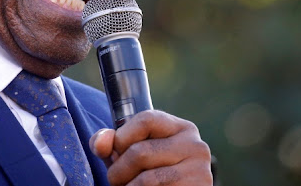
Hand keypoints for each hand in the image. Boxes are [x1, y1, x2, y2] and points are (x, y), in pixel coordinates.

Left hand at [89, 110, 212, 185]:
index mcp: (181, 128)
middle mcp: (195, 145)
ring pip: (146, 179)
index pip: (145, 120)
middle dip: (118, 171)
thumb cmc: (152, 174)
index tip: (115, 153)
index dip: (122, 137)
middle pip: (140, 152)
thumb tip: (101, 144)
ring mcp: (199, 171)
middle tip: (117, 181)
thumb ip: (112, 143)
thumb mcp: (132, 153)